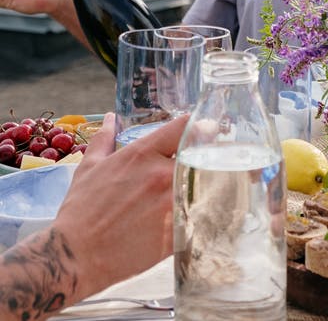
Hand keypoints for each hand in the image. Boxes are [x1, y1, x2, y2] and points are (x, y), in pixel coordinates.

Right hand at [54, 113, 187, 297]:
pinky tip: (191, 214)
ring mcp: (171, 203)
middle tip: (204, 162)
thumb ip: (105, 139)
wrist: (77, 256)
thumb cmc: (81, 209)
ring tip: (199, 189)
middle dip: (203, 156)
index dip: (197, 126)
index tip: (203, 130)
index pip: (184, 127)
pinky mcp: (176, 231)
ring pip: (203, 184)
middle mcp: (161, 174)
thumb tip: (111, 118)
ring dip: (202, 184)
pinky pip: (199, 214)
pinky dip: (198, 212)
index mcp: (142, 154)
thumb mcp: (90, 166)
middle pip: (200, 155)